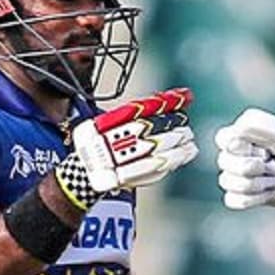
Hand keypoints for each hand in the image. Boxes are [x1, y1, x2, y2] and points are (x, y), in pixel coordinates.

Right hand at [56, 89, 197, 208]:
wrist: (85, 173)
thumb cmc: (100, 145)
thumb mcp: (107, 123)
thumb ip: (130, 115)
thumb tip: (162, 103)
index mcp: (108, 123)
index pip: (143, 108)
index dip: (166, 102)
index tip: (184, 97)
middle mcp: (114, 140)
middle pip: (151, 129)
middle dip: (173, 126)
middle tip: (185, 126)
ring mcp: (121, 159)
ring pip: (156, 149)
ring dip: (177, 144)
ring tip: (189, 140)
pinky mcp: (128, 177)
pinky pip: (156, 168)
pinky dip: (173, 161)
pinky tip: (184, 155)